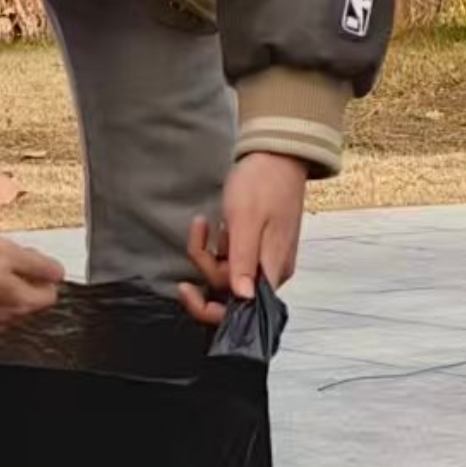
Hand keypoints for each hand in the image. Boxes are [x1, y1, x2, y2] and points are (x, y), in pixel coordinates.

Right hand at [0, 231, 64, 337]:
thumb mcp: (7, 252)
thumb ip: (37, 264)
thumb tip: (57, 272)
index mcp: (21, 302)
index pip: (49, 294)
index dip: (43, 274)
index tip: (32, 259)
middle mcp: (4, 318)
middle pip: (24, 297)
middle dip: (17, 274)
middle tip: (3, 253)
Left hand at [180, 150, 311, 324]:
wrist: (278, 156)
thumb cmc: (264, 183)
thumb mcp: (245, 221)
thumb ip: (244, 262)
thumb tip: (243, 299)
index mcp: (271, 269)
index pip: (242, 310)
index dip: (210, 309)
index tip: (187, 292)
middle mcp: (271, 270)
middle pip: (230, 290)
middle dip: (206, 269)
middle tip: (195, 242)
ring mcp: (265, 259)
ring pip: (228, 273)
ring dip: (210, 253)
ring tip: (206, 225)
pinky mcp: (259, 248)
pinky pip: (233, 259)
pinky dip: (219, 246)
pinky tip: (216, 226)